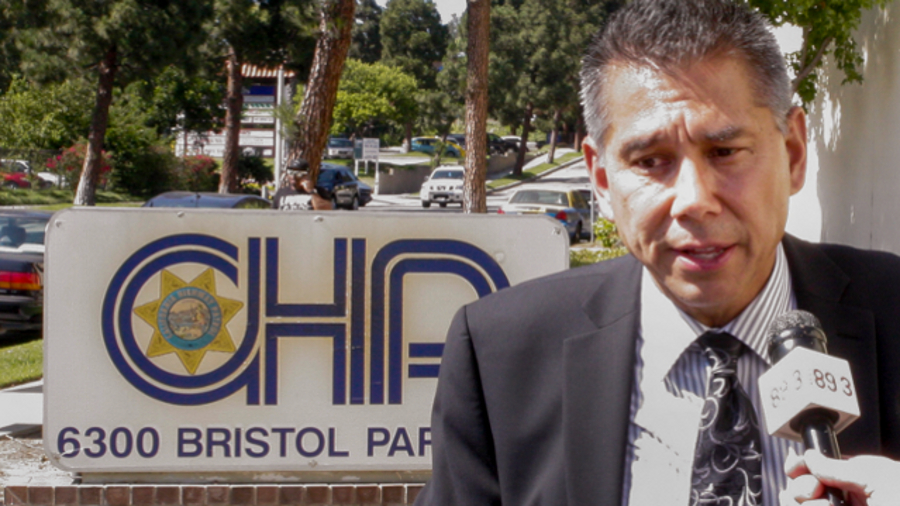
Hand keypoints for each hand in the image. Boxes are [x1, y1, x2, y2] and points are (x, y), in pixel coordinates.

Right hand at [781, 448, 899, 504]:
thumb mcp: (879, 480)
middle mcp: (850, 501)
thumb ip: (841, 467)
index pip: (821, 468)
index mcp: (864, 481)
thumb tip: (811, 457)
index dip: (803, 466)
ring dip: (806, 504)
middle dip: (802, 487)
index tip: (796, 467)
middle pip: (804, 488)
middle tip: (815, 492)